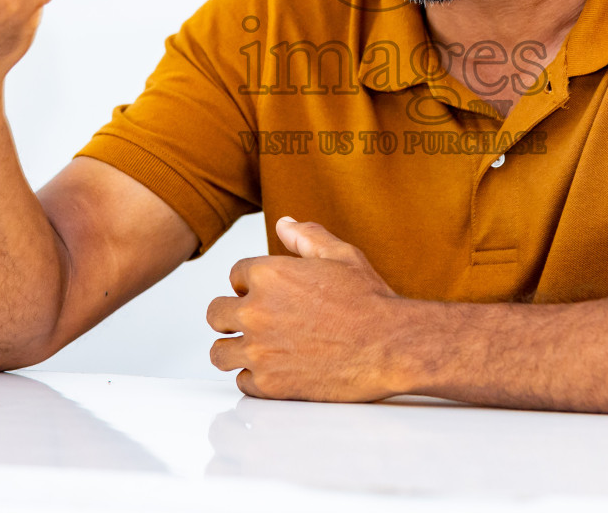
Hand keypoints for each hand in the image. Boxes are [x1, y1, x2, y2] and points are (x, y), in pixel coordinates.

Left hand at [207, 217, 406, 401]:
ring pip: (220, 352)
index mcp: (268, 274)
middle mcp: (256, 311)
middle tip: (257, 322)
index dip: (250, 284)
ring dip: (235, 349)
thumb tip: (283, 223)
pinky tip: (276, 369)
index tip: (267, 294)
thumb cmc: (370, 301)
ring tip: (257, 349)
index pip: (234, 275)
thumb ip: (306, 237)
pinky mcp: (269, 384)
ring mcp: (259, 350)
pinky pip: (241, 382)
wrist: (391, 345)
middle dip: (233, 316)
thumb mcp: (341, 256)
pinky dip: (255, 378)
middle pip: (216, 314)